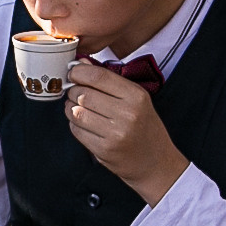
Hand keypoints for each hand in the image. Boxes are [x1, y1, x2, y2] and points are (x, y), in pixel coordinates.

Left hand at [64, 64, 186, 204]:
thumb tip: (82, 64)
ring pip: (76, 112)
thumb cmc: (144, 128)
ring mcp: (115, 133)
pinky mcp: (104, 149)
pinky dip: (74, 124)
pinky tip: (83, 124)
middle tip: (74, 92)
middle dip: (73, 91)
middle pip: (83, 94)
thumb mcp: (136, 100)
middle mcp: (127, 114)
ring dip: (70, 107)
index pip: (98, 77)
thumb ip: (109, 81)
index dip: (79, 72)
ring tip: (76, 107)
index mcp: (136, 96)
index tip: (72, 73)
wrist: (155, 162)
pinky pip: (77, 130)